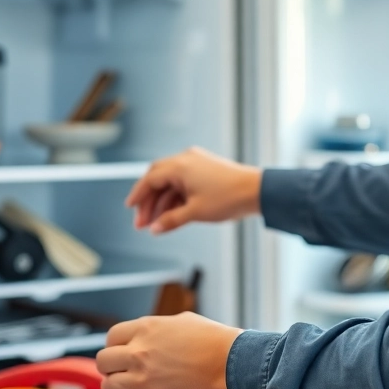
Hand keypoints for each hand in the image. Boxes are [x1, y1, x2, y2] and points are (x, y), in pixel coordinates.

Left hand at [95, 312, 243, 388]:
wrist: (232, 365)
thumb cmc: (214, 341)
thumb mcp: (182, 321)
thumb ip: (158, 329)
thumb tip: (149, 335)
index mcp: (145, 329)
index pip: (111, 337)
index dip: (115, 347)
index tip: (122, 355)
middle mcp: (139, 353)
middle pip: (103, 363)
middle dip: (111, 369)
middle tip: (124, 373)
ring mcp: (145, 378)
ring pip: (109, 387)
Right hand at [125, 146, 261, 233]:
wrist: (257, 191)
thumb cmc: (229, 197)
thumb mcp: (195, 212)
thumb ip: (171, 220)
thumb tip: (155, 229)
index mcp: (180, 165)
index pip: (150, 179)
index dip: (138, 195)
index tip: (130, 208)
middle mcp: (186, 160)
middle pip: (157, 179)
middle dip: (149, 201)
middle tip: (142, 222)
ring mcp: (197, 163)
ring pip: (171, 182)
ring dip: (162, 202)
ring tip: (156, 223)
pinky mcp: (206, 169)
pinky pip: (184, 182)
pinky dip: (176, 198)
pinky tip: (172, 215)